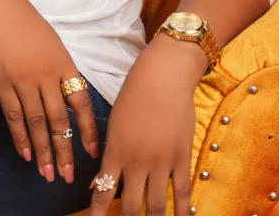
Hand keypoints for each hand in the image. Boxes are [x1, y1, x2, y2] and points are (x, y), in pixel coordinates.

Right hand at [0, 0, 99, 182]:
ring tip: (48, 173)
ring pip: (36, 122)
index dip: (87, 128)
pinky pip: (13, 116)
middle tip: (68, 176)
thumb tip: (69, 100)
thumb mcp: (53, 44)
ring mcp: (22, 79)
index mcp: (63, 63)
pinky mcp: (1, 82)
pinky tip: (26, 154)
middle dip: (65, 149)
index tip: (92, 151)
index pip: (80, 101)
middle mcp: (45, 73)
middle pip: (58, 119)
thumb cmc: (27, 25)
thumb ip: (61, 71)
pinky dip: (20, 137)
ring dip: (43, 151)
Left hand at [88, 37, 198, 214]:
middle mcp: (136, 161)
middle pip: (130, 207)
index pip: (102, 193)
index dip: (98, 215)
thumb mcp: (114, 124)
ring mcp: (161, 161)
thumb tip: (96, 186)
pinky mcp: (181, 157)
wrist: (163, 76)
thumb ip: (108, 157)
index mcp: (115, 151)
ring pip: (156, 206)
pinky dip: (181, 212)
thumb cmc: (134, 96)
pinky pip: (182, 192)